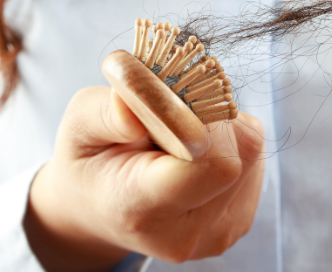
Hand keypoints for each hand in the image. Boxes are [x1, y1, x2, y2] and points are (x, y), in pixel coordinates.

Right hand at [24, 86, 264, 271]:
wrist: (100, 210)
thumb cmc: (91, 163)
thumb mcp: (78, 126)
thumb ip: (106, 111)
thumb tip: (147, 99)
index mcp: (141, 209)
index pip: (210, 165)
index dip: (203, 121)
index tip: (175, 99)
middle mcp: (187, 232)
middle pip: (236, 153)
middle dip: (210, 117)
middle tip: (173, 112)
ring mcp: (218, 232)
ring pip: (249, 149)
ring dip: (221, 127)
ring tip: (179, 135)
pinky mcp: (239, 222)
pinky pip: (253, 159)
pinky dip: (230, 143)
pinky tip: (195, 152)